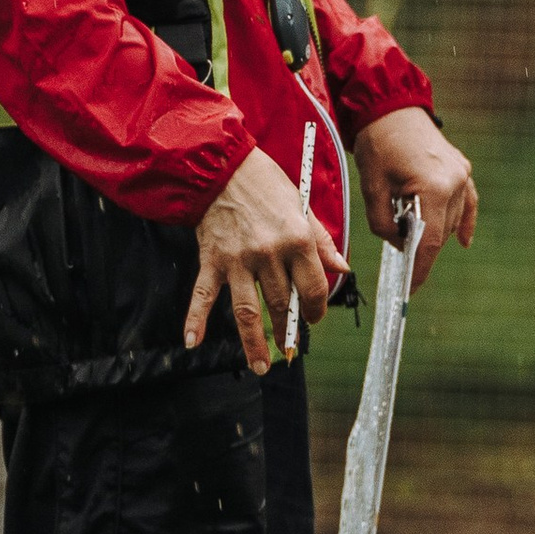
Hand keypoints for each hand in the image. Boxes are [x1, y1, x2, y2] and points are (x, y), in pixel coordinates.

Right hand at [186, 143, 346, 375]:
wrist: (222, 166)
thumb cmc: (266, 184)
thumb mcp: (302, 206)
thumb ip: (321, 241)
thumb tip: (342, 269)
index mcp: (297, 239)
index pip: (313, 287)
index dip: (317, 308)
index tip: (314, 317)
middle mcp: (269, 254)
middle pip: (282, 304)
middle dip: (289, 329)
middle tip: (291, 347)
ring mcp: (237, 260)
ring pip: (246, 311)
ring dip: (254, 343)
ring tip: (261, 367)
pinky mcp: (211, 260)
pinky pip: (202, 295)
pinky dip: (194, 320)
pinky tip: (192, 343)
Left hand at [362, 104, 478, 291]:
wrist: (391, 107)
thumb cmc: (377, 144)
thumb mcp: (372, 188)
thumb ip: (384, 223)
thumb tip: (399, 244)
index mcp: (432, 186)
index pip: (429, 240)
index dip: (420, 268)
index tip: (411, 289)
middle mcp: (454, 181)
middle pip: (440, 231)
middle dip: (420, 246)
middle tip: (400, 253)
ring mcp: (462, 174)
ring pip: (451, 219)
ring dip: (433, 230)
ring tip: (408, 225)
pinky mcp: (462, 169)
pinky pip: (468, 202)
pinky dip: (464, 222)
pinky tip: (463, 241)